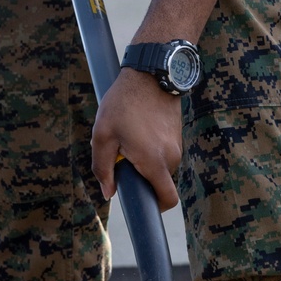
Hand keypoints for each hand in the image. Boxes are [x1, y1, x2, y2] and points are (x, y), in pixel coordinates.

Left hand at [91, 69, 182, 211]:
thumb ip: (103, 168)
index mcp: (154, 161)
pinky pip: (163, 150)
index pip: (167, 199)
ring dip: (144, 160)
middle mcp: (171, 156)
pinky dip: (150, 147)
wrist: (151, 73)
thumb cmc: (124, 103)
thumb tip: (109, 192)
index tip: (139, 201)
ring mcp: (177, 144)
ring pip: (160, 165)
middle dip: (141, 176)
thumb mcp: (103, 135)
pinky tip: (137, 127)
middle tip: (121, 155)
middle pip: (159, 182)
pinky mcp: (176, 133)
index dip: (154, 207)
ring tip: (128, 136)